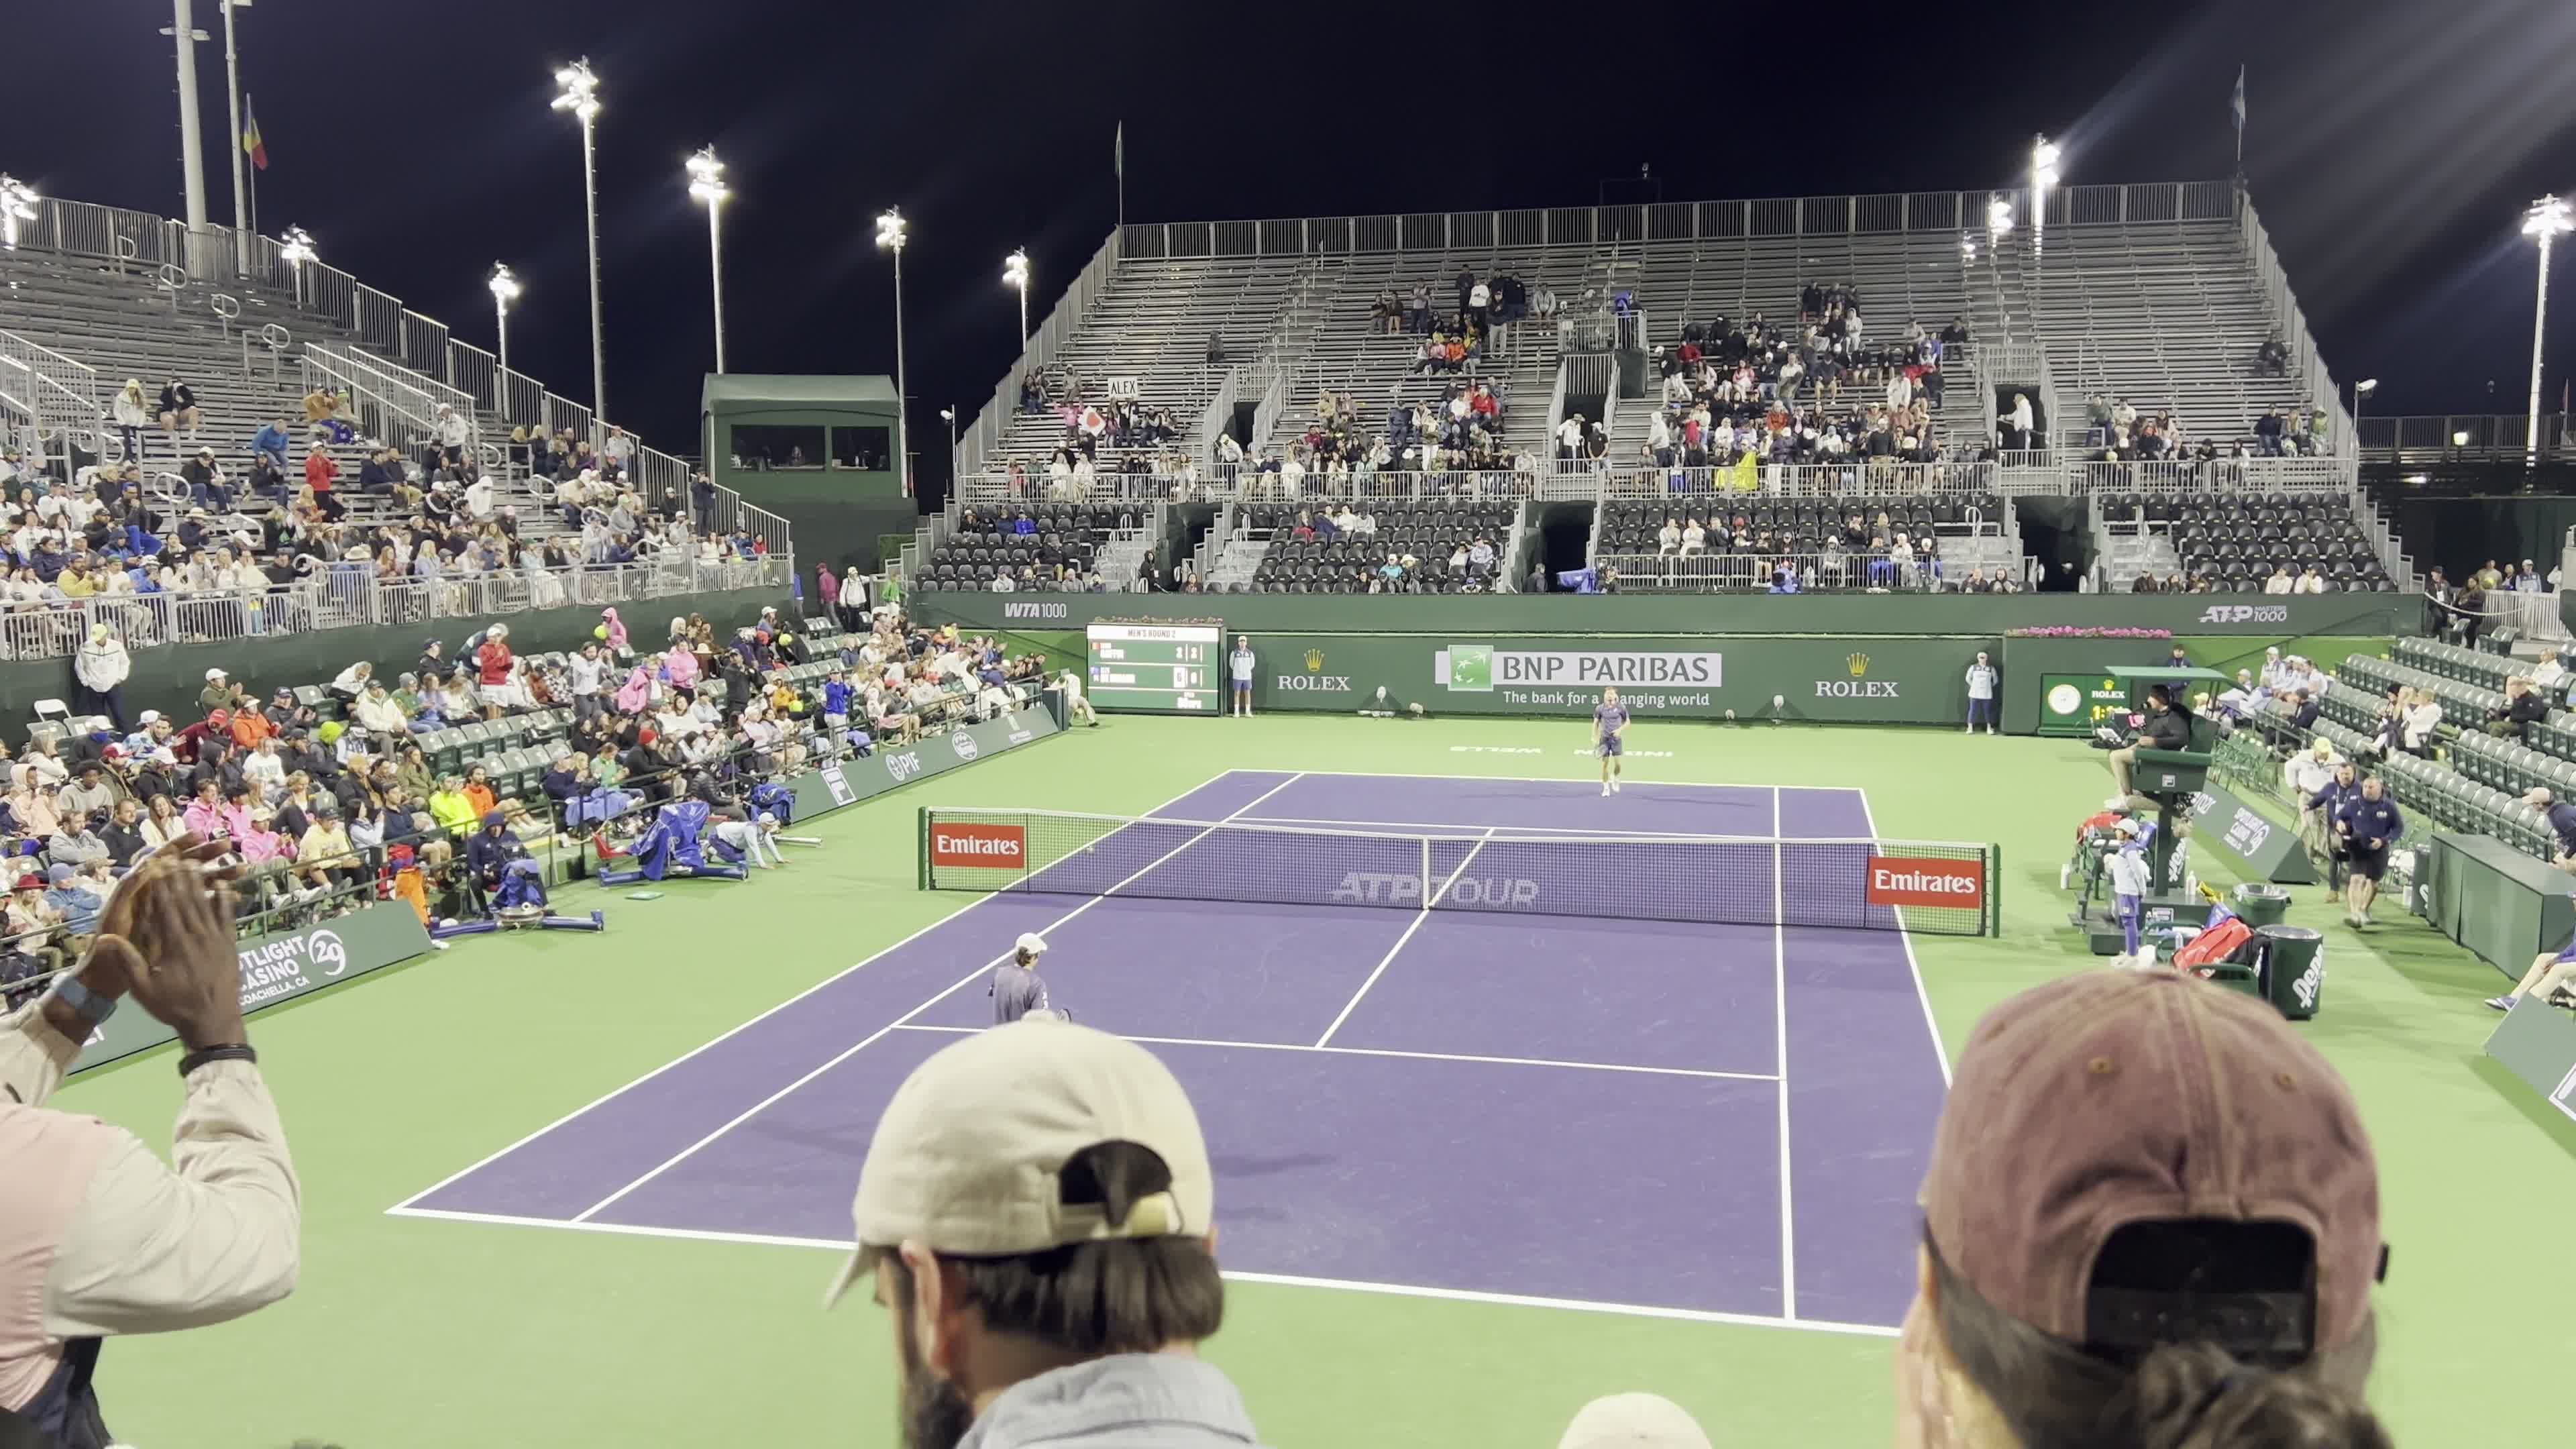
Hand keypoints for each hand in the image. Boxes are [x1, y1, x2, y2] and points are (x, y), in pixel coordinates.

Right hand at [89, 852, 244, 1052]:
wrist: (214, 1022)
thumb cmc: (175, 1007)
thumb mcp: (144, 989)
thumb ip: (127, 962)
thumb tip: (104, 938)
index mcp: (174, 945)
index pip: (164, 908)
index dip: (159, 886)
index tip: (154, 867)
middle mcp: (197, 937)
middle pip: (186, 900)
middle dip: (178, 877)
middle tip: (173, 857)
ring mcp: (217, 940)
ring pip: (207, 905)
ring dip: (200, 883)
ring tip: (195, 863)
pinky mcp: (231, 946)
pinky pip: (228, 918)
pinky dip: (225, 901)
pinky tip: (224, 886)